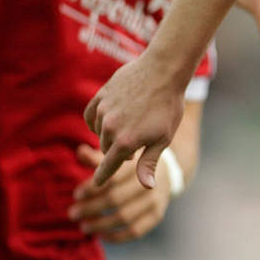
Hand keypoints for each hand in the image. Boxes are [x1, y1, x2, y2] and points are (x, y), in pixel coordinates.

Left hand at [69, 144, 171, 242]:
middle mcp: (148, 184)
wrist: (166, 172)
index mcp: (137, 166)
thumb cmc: (133, 165)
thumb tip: (80, 151)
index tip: (76, 195)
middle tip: (73, 213)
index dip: (92, 188)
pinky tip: (102, 235)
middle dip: (91, 208)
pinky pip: (135, 231)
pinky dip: (117, 236)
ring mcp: (155, 201)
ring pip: (124, 217)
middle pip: (116, 199)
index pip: (112, 179)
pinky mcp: (157, 215)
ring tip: (84, 226)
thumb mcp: (119, 157)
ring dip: (100, 225)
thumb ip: (99, 158)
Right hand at [83, 56, 183, 188]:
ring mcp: (103, 111)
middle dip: (117, 151)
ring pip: (99, 132)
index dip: (102, 177)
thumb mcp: (163, 138)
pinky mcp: (101, 96)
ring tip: (128, 127)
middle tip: (134, 146)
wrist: (164, 71)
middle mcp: (110, 128)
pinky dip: (96, 122)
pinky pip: (90, 115)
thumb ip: (149, 163)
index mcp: (126, 142)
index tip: (97, 183)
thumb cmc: (168, 106)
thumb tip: (146, 188)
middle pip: (106, 149)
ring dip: (110, 134)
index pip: (108, 167)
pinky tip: (107, 120)